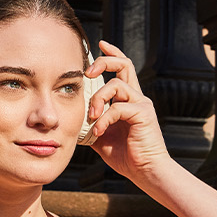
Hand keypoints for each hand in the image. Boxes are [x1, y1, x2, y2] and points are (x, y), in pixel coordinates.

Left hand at [82, 40, 172, 181]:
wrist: (145, 172)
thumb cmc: (125, 156)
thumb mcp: (101, 136)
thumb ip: (90, 123)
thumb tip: (71, 120)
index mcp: (128, 100)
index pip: (122, 68)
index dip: (111, 54)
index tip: (99, 45)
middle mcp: (136, 98)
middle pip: (124, 65)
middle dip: (104, 62)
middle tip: (88, 73)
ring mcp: (141, 105)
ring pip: (117, 86)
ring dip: (98, 100)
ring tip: (91, 117)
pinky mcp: (143, 115)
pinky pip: (118, 108)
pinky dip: (103, 119)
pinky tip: (97, 132)